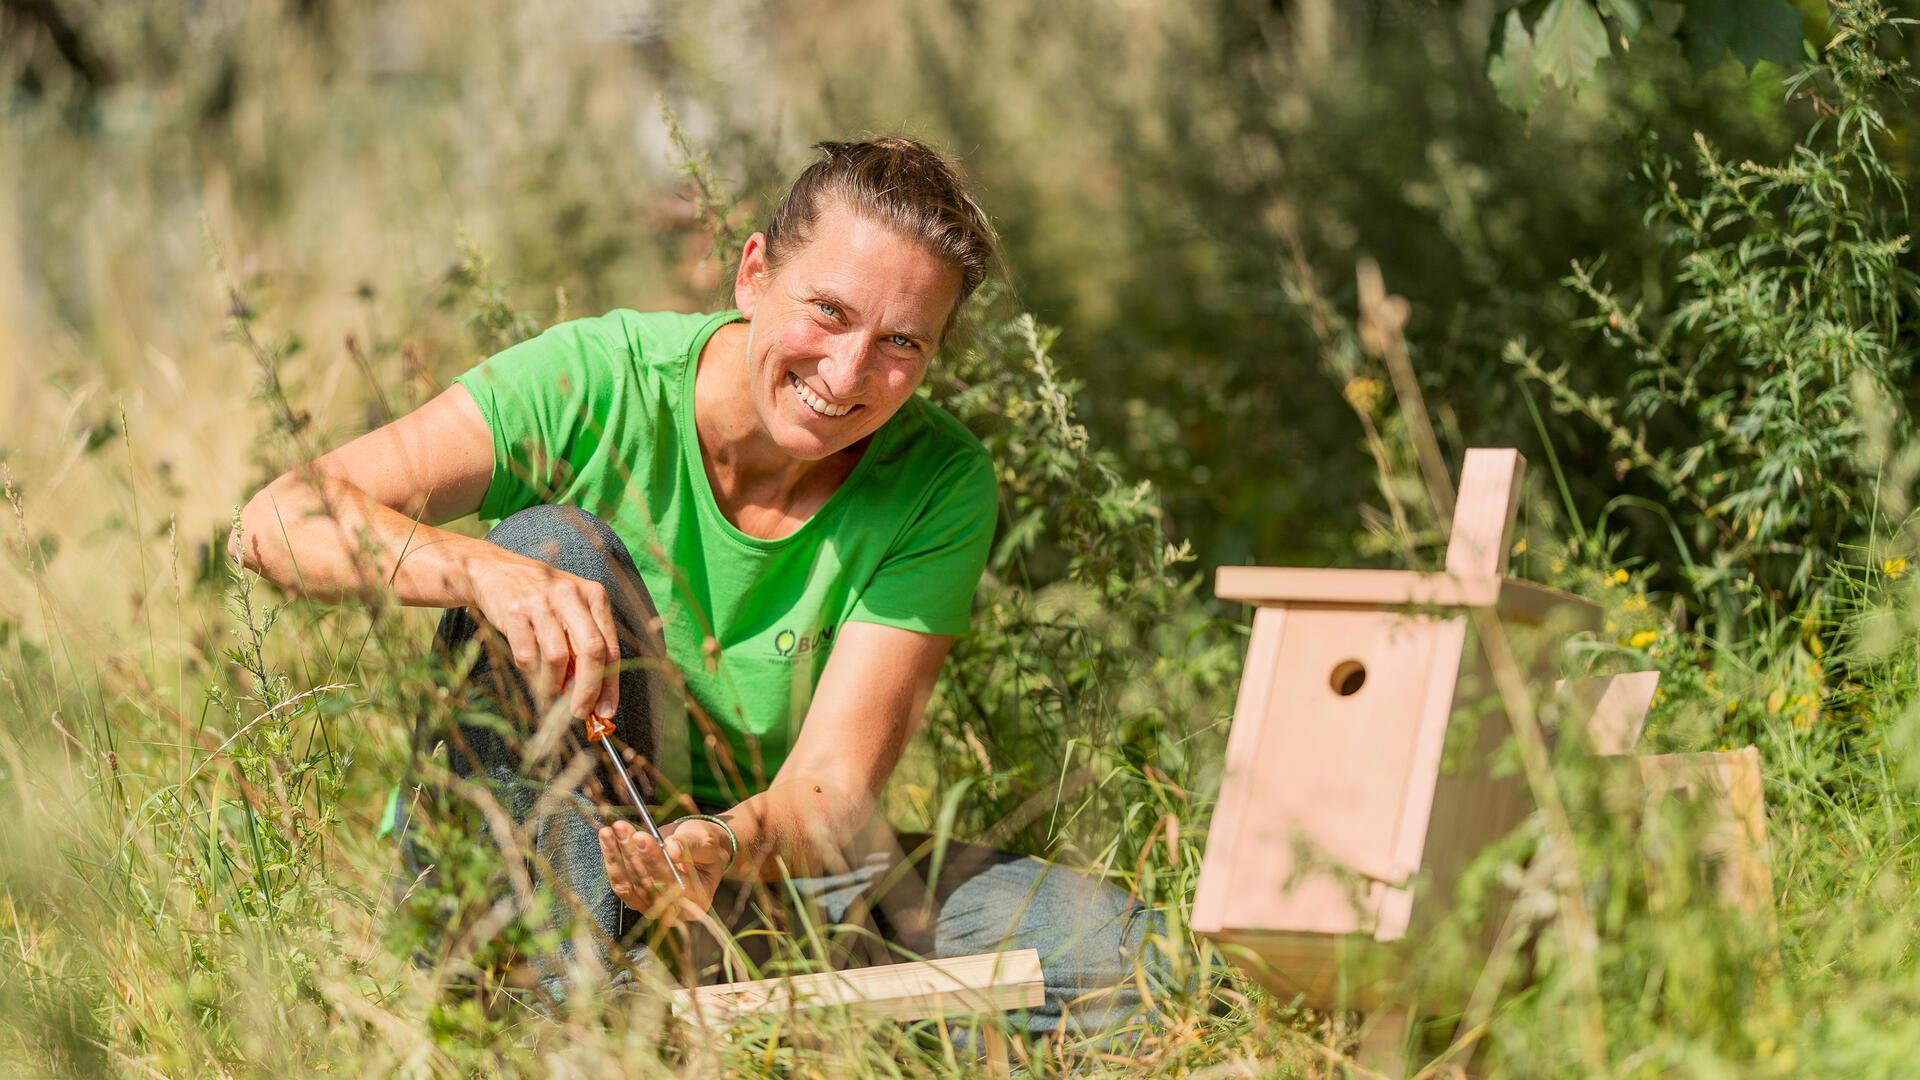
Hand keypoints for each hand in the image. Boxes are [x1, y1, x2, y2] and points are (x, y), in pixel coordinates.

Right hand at [463, 549, 619, 721]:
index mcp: (594, 596)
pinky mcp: (514, 612)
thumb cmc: (541, 599)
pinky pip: (527, 655)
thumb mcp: (572, 612)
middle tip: (579, 713)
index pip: (611, 647)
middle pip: (591, 651)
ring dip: (554, 684)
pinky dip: (530, 672)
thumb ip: (585, 646)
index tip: (605, 711)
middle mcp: (571, 595)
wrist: (493, 571)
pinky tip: (531, 669)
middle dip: (587, 690)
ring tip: (551, 689)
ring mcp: (542, 602)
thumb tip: (595, 696)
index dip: (610, 684)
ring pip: (558, 657)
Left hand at [598, 817, 732, 924]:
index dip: (656, 861)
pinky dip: (612, 860)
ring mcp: (653, 906)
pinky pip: (620, 882)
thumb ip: (688, 846)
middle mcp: (674, 910)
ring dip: (616, 856)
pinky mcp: (636, 898)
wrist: (697, 850)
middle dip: (632, 854)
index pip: (673, 883)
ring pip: (628, 885)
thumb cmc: (706, 846)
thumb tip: (671, 848)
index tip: (643, 837)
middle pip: (647, 885)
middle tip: (622, 829)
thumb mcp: (705, 842)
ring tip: (610, 831)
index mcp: (698, 899)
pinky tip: (607, 839)